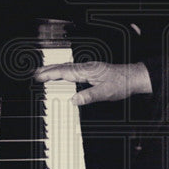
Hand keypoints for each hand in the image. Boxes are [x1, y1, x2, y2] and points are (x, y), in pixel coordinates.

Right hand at [33, 61, 151, 105]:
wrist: (133, 77)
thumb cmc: (122, 84)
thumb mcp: (106, 92)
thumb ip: (90, 96)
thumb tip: (74, 100)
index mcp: (88, 70)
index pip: (65, 72)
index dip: (50, 74)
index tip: (38, 77)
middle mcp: (87, 67)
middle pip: (63, 67)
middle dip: (48, 70)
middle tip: (34, 74)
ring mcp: (89, 68)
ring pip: (67, 68)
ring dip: (54, 70)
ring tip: (43, 73)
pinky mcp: (92, 71)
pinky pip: (73, 70)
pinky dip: (63, 71)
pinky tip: (61, 75)